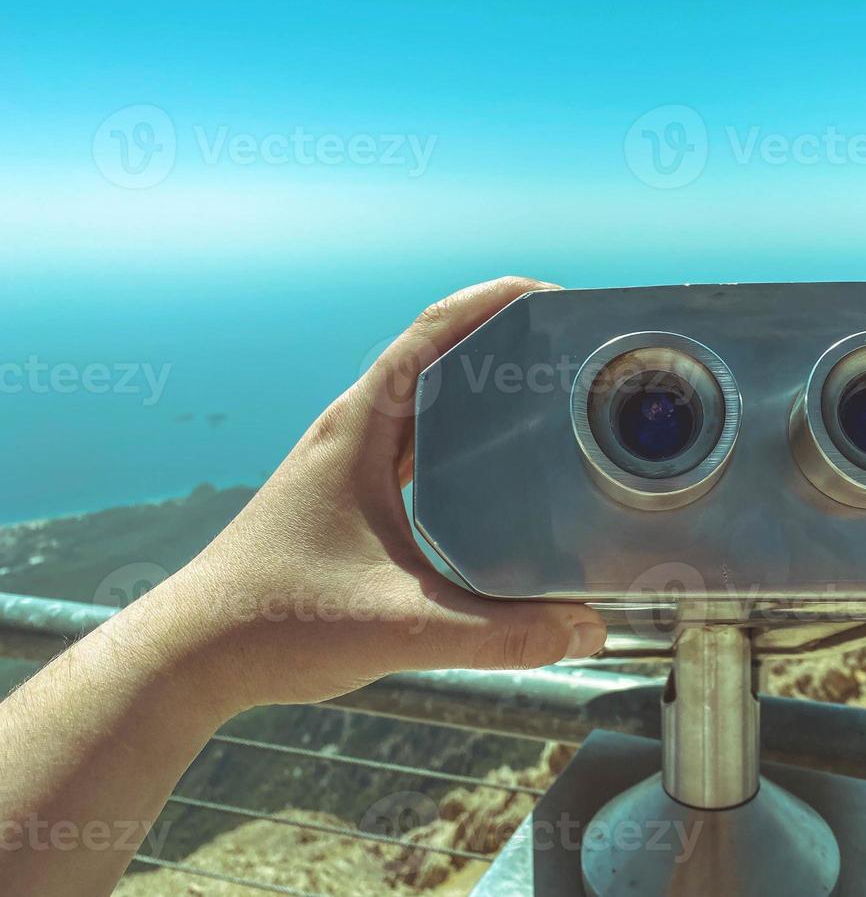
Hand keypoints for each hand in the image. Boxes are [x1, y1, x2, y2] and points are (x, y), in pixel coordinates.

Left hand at [134, 276, 607, 717]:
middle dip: (504, 335)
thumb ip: (498, 634)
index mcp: (359, 428)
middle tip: (570, 349)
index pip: (433, 332)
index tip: (553, 296)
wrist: (196, 653)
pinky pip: (419, 442)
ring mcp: (350, 460)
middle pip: (438, 353)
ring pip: (428, 399)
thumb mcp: (400, 625)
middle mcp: (354, 430)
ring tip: (550, 396)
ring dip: (484, 384)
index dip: (494, 301)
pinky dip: (463, 433)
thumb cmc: (275, 623)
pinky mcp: (352, 493)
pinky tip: (501, 468)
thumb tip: (585, 631)